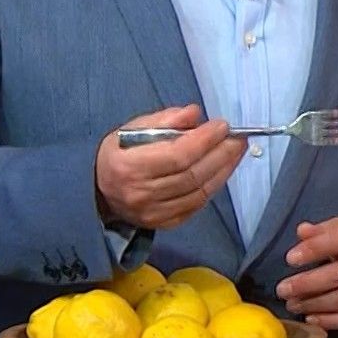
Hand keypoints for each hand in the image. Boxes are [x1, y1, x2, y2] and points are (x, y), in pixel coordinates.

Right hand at [94, 105, 245, 229]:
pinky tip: (222, 171)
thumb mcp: (132, 129)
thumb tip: (195, 114)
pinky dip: (212, 188)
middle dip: (220, 154)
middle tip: (238, 138)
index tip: (222, 125)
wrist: (99, 191)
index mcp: (130, 166)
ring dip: (223, 171)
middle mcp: (141, 194)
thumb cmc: (119, 153)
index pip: (177, 155)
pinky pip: (195, 206)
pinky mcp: (163, 224)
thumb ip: (164, 120)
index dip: (204, 140)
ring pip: (198, 193)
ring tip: (236, 152)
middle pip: (192, 175)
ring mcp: (153, 213)